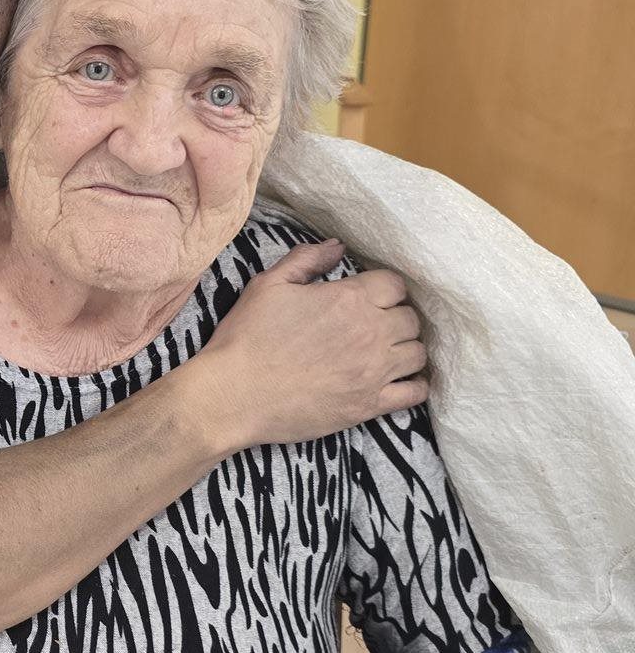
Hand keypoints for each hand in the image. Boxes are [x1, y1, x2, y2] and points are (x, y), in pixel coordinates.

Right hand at [193, 239, 428, 451]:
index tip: (369, 297)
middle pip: (410, 318)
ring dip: (406, 348)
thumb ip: (306, 260)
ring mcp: (374, 371)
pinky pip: (414, 393)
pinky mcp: (370, 405)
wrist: (234, 395)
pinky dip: (414, 385)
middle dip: (396, 317)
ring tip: (388, 351)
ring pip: (417, 353)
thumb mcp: (268, 285)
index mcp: (349, 299)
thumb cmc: (247, 338)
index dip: (384, 288)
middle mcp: (371, 333)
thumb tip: (337, 247)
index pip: (395, 284)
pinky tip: (399, 380)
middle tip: (376, 325)